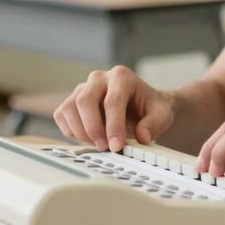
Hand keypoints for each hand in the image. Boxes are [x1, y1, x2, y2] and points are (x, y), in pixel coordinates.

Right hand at [53, 65, 173, 151]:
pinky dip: (71, 131)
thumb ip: (155, 124)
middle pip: (85, 100)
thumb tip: (143, 136)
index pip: (113, 101)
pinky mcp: (72, 100)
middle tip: (105, 148)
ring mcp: (83, 88)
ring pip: (70, 108)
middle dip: (93, 128)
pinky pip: (62, 115)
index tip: (117, 146)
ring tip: (99, 144)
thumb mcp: (162, 115)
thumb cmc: (149, 108)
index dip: (113, 126)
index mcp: (122, 76)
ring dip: (81, 132)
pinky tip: (89, 138)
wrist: (140, 106)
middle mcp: (99, 78)